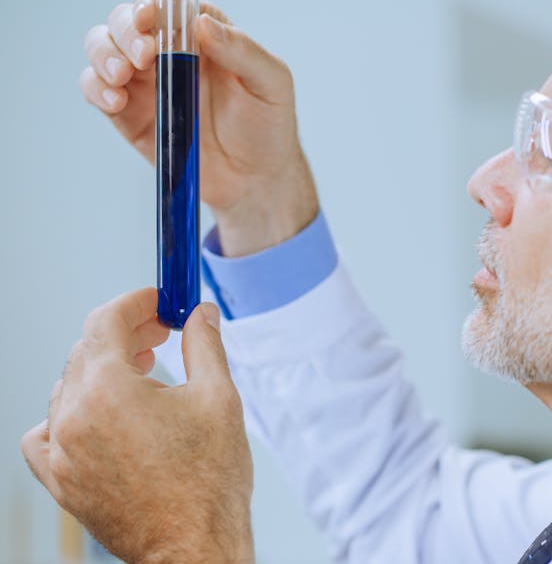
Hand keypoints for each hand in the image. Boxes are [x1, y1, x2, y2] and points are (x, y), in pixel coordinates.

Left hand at [21, 290, 253, 563]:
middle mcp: (74, 417)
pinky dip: (67, 415)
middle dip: (125, 334)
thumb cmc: (210, 480)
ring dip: (101, 370)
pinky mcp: (61, 481)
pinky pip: (45, 433)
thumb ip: (203, 344)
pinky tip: (99, 417)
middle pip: (87, 350)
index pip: (106, 321)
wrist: (194, 547)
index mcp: (110, 389)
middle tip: (162, 336)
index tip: (158, 301)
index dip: (135, 302)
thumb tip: (201, 313)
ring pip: (67, 386)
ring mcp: (62, 452)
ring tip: (142, 376)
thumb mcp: (218, 397)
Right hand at [80, 0, 318, 255]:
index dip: (154, 4)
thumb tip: (203, 23)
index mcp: (203, 36)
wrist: (256, 180)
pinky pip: (97, 90)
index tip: (152, 20)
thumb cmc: (268, 127)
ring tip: (121, 77)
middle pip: (127, 20)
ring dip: (103, 54)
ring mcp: (147, 83)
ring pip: (103, 48)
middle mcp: (169, 53)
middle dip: (125, 30)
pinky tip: (115, 100)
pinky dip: (96, 88)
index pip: (168, 3)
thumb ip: (243, 51)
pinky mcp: (132, 115)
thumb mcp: (272, 84)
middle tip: (143, 56)